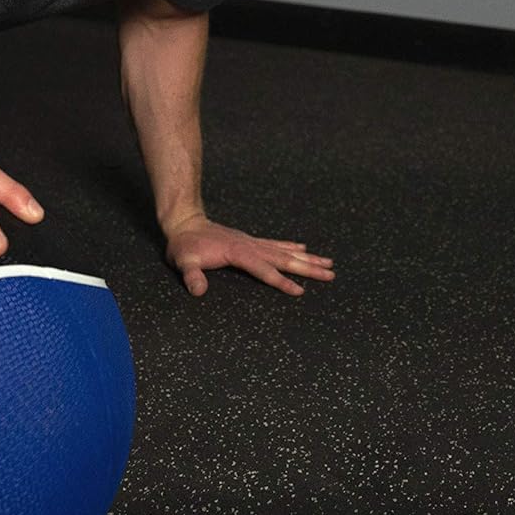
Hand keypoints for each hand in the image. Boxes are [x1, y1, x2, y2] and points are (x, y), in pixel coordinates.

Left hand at [164, 213, 335, 297]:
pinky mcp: (250, 241)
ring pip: (285, 251)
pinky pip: (276, 244)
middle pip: (284, 259)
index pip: (264, 270)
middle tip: (331, 275)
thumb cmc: (183, 245)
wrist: (185, 223)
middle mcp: (250, 246)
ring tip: (329, 263)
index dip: (281, 281)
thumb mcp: (183, 261)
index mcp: (238, 253)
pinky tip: (304, 248)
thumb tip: (198, 291)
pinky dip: (291, 246)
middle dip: (308, 268)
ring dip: (307, 258)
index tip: (300, 291)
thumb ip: (191, 276)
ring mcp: (252, 242)